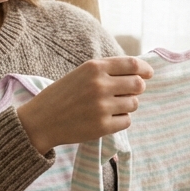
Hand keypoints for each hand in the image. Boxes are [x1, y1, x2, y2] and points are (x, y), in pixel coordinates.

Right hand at [16, 57, 152, 153]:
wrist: (41, 121)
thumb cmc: (62, 95)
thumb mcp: (81, 73)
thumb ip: (107, 70)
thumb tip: (139, 73)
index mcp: (94, 67)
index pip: (132, 65)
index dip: (145, 69)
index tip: (149, 74)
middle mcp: (100, 85)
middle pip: (138, 84)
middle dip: (136, 89)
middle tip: (126, 93)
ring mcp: (102, 106)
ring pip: (134, 104)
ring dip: (127, 105)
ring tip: (110, 107)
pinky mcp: (103, 126)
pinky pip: (126, 121)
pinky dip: (120, 120)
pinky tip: (106, 118)